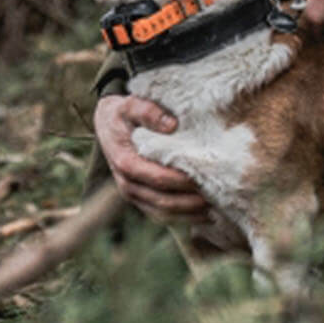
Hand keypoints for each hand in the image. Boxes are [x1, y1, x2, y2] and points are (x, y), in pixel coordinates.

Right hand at [93, 94, 210, 221]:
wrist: (107, 124)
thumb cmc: (123, 113)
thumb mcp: (130, 105)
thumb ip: (148, 111)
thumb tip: (172, 125)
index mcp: (125, 161)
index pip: (157, 177)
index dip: (181, 181)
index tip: (204, 177)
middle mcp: (126, 183)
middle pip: (162, 200)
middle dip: (190, 202)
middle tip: (216, 197)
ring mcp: (132, 194)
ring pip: (162, 213)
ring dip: (189, 214)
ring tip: (214, 208)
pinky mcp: (139, 199)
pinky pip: (161, 214)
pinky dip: (182, 217)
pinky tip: (202, 214)